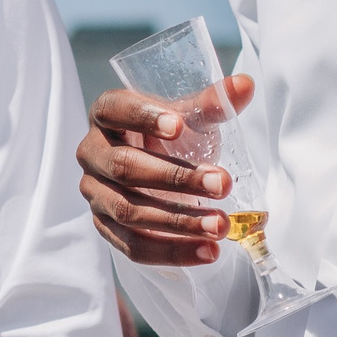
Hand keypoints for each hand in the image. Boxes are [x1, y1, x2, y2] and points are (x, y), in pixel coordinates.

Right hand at [77, 75, 256, 266]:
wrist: (151, 170)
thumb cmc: (167, 137)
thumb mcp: (186, 117)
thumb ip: (212, 102)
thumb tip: (245, 85)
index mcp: (106, 114)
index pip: (114, 110)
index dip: (142, 118)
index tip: (178, 126)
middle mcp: (92, 153)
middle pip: (124, 168)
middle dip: (176, 179)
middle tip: (222, 184)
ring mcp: (94, 193)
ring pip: (128, 211)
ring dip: (178, 221)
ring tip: (220, 225)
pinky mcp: (105, 227)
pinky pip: (132, 246)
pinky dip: (172, 252)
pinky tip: (208, 252)